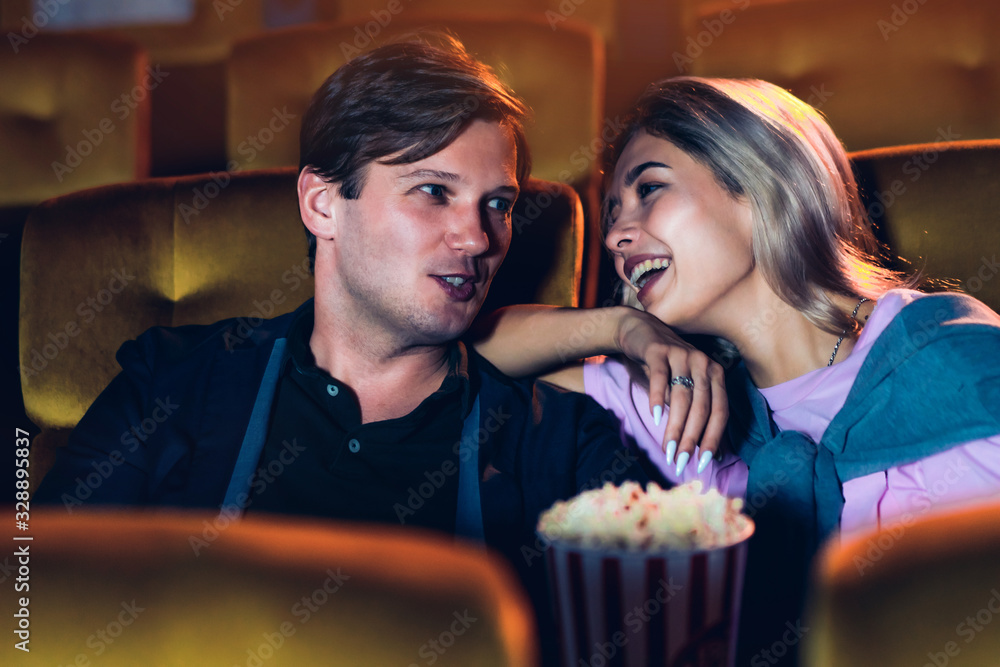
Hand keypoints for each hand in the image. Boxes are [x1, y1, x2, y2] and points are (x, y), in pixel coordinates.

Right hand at [613, 308, 727, 474]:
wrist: (640, 331)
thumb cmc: (665, 367)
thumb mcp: (685, 387)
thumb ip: (696, 412)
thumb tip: (711, 453)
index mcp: (715, 375)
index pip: (720, 412)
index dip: (713, 439)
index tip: (701, 463)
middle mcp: (704, 363)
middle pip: (702, 408)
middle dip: (691, 439)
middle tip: (680, 462)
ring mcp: (682, 355)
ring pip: (682, 397)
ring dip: (675, 427)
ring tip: (667, 449)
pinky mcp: (659, 350)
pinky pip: (660, 378)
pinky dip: (657, 399)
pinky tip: (653, 418)